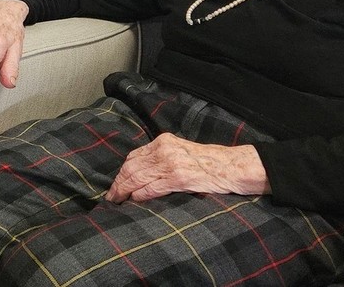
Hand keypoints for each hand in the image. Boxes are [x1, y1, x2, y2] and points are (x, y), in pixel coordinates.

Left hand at [105, 133, 269, 202]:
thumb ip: (162, 157)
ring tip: (117, 201)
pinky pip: (151, 188)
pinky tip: (135, 200)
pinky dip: (139, 195)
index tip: (115, 183)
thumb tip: (142, 173)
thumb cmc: (209, 162)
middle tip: (111, 196)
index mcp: (163, 141)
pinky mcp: (178, 178)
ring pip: (137, 177)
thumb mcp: (181, 151)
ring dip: (124, 191)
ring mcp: (170, 163)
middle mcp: (164, 149)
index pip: (133, 157)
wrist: (232, 166)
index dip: (121, 172)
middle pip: (131, 167)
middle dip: (118, 183)